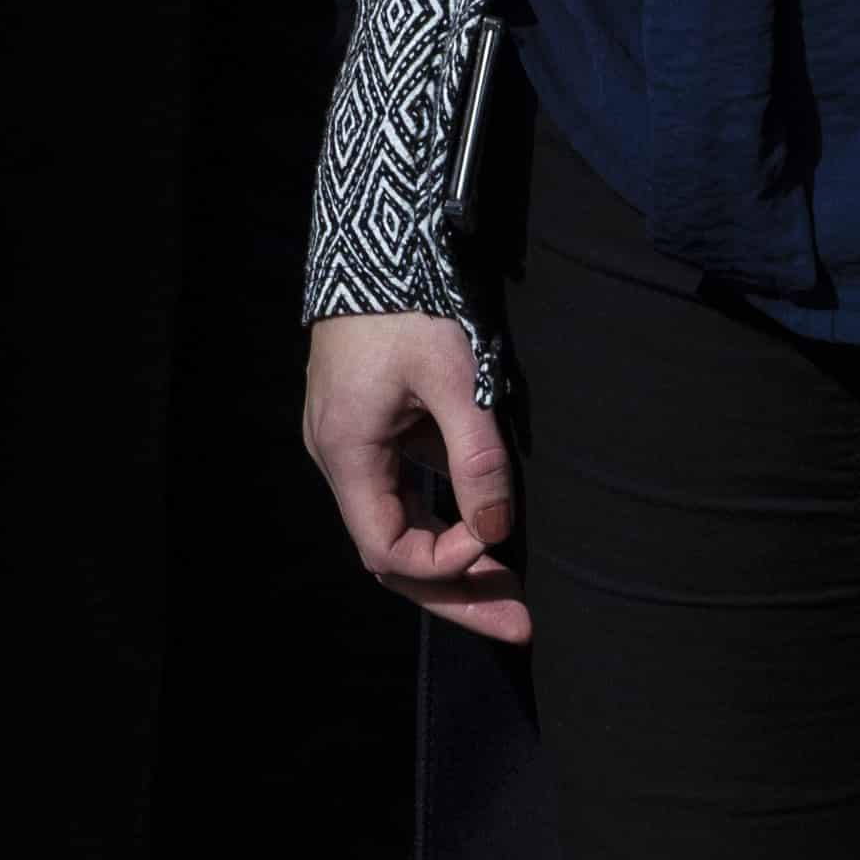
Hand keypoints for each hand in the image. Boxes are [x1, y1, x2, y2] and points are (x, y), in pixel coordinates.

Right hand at [303, 313, 526, 641]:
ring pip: (399, 526)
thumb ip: (476, 459)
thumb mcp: (452, 377)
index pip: (386, 551)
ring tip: (514, 590)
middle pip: (392, 552)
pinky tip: (486, 530)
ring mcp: (351, 443)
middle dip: (457, 594)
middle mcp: (338, 457)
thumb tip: (497, 534)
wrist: (374, 234)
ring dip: (454, 562)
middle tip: (521, 624)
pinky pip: (402, 493)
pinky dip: (442, 520)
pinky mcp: (370, 426)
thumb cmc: (408, 302)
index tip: (494, 549)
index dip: (442, 566)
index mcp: (346, 452)